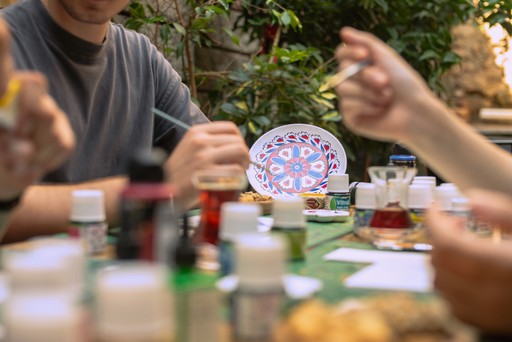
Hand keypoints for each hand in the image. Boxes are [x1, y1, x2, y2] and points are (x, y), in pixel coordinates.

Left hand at [0, 20, 74, 200]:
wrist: (3, 176)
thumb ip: (3, 135)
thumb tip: (22, 143)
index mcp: (4, 90)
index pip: (3, 61)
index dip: (1, 43)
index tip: (0, 30)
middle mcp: (27, 95)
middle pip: (35, 90)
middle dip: (22, 119)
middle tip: (10, 141)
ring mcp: (49, 114)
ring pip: (49, 120)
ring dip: (29, 148)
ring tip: (15, 159)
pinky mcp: (63, 135)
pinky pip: (62, 142)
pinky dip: (44, 159)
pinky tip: (31, 163)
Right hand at [166, 121, 248, 208]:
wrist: (162, 190)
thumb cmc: (179, 172)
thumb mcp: (189, 147)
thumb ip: (209, 143)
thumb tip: (236, 145)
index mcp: (196, 132)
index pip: (230, 127)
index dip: (239, 139)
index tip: (238, 150)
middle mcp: (200, 141)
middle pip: (238, 140)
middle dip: (244, 153)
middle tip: (241, 164)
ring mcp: (203, 156)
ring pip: (240, 151)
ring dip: (244, 163)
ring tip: (239, 172)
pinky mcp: (207, 173)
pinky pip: (236, 170)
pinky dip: (239, 176)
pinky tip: (232, 181)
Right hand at [334, 27, 439, 142]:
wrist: (416, 112)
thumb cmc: (406, 85)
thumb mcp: (387, 57)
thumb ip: (365, 42)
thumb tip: (343, 31)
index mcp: (361, 67)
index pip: (341, 54)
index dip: (349, 53)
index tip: (365, 55)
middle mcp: (353, 84)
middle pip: (341, 71)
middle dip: (365, 75)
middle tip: (386, 82)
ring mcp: (350, 101)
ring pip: (343, 89)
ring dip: (368, 92)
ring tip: (387, 98)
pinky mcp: (351, 118)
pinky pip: (347, 106)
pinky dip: (366, 106)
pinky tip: (380, 110)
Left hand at [426, 189, 511, 333]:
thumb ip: (505, 213)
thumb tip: (473, 201)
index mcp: (502, 266)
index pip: (447, 242)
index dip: (435, 221)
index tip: (435, 208)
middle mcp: (490, 293)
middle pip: (439, 262)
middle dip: (439, 238)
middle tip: (453, 223)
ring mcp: (488, 312)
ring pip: (441, 284)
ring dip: (442, 260)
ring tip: (461, 245)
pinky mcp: (489, 323)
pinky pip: (453, 304)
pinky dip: (450, 284)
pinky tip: (467, 272)